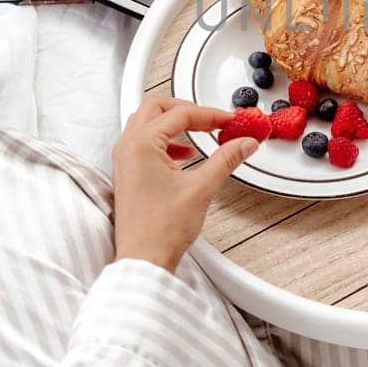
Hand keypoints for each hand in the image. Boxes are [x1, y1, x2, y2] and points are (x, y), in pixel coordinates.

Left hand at [110, 95, 257, 271]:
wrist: (143, 259)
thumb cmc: (160, 230)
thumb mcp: (202, 188)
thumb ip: (226, 159)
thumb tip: (243, 143)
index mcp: (142, 144)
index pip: (180, 114)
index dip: (210, 114)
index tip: (229, 121)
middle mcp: (128, 148)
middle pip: (157, 107)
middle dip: (188, 109)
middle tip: (212, 119)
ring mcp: (124, 161)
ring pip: (147, 122)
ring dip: (174, 122)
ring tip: (200, 132)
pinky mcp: (127, 174)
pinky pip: (144, 142)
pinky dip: (166, 140)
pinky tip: (185, 154)